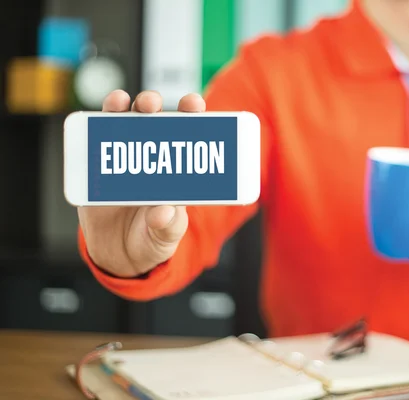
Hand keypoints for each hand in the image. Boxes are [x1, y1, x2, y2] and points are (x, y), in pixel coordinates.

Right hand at [77, 90, 205, 277]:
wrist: (118, 254)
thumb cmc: (151, 239)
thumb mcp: (165, 238)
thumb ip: (168, 227)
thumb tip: (163, 212)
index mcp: (177, 172)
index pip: (187, 137)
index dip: (191, 117)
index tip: (193, 104)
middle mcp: (152, 159)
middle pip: (155, 122)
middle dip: (156, 106)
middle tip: (152, 103)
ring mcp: (125, 159)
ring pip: (127, 124)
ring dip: (128, 108)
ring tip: (127, 104)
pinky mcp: (99, 167)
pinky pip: (99, 141)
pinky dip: (101, 122)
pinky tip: (108, 111)